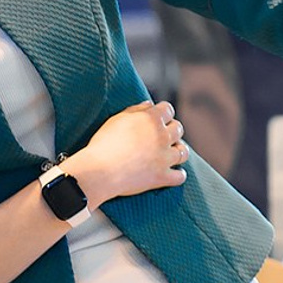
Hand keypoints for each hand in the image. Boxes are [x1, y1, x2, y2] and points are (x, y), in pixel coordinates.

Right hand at [71, 100, 188, 208]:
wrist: (99, 171)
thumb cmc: (103, 144)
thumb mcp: (116, 120)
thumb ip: (135, 110)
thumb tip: (149, 105)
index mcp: (151, 119)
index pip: (168, 109)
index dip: (163, 113)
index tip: (159, 118)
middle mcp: (162, 136)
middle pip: (178, 129)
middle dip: (171, 131)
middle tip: (161, 137)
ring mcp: (164, 157)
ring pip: (183, 152)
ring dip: (178, 151)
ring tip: (170, 153)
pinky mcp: (162, 177)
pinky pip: (180, 176)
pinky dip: (178, 175)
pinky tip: (172, 173)